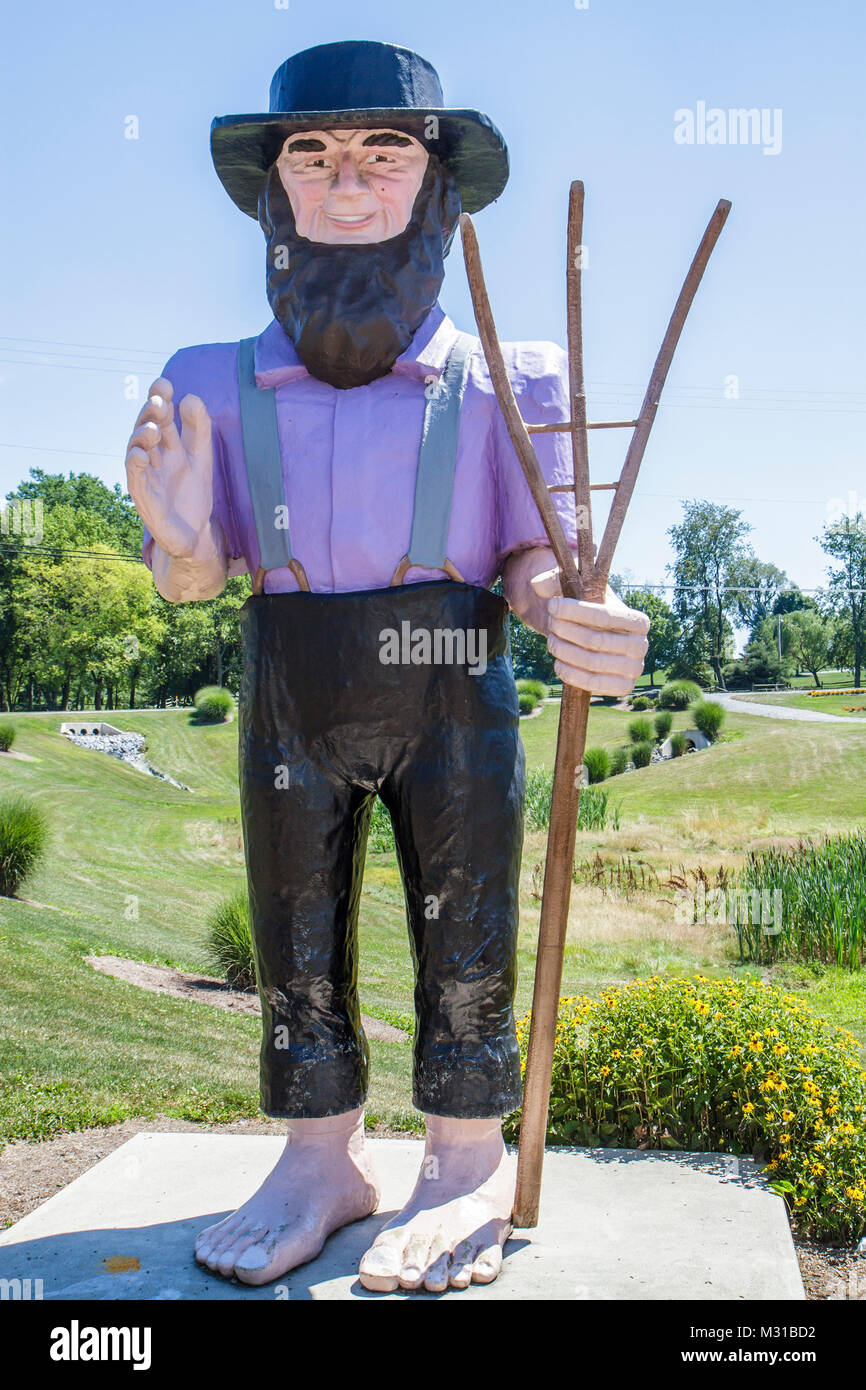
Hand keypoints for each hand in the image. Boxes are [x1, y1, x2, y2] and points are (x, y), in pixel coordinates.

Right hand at [125, 378, 213, 558]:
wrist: (195, 533)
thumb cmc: (193, 494)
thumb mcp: (202, 456)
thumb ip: (199, 428)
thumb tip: (191, 396)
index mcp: (166, 445)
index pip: (160, 416)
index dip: (160, 399)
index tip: (164, 383)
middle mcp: (152, 457)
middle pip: (146, 428)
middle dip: (150, 414)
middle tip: (160, 402)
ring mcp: (145, 475)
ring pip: (135, 449)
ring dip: (142, 436)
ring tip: (153, 428)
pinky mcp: (142, 497)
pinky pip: (134, 478)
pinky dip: (135, 464)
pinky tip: (141, 454)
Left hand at [530, 570, 649, 695]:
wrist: (596, 638)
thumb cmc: (587, 612)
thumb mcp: (576, 590)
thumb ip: (556, 580)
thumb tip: (537, 584)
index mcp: (639, 620)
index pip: (605, 616)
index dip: (575, 611)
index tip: (552, 605)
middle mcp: (641, 645)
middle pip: (595, 640)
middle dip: (566, 631)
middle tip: (551, 623)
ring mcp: (635, 669)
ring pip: (591, 662)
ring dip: (564, 650)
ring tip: (552, 641)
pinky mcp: (623, 687)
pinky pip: (593, 683)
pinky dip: (570, 673)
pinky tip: (558, 662)